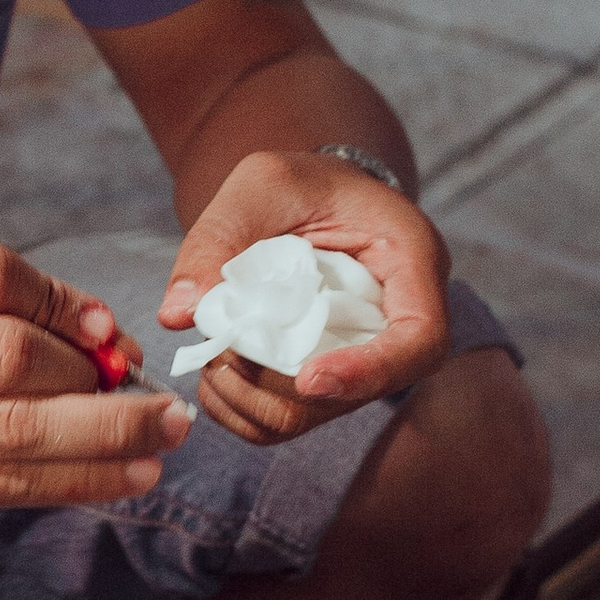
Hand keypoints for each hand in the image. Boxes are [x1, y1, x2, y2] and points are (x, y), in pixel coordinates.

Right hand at [0, 237, 191, 544]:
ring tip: (167, 430)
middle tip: (138, 385)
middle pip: (12, 355)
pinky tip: (134, 472)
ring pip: (26, 430)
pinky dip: (88, 478)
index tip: (103, 327)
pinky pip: (21, 483)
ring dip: (113, 431)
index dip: (60, 298)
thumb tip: (107, 335)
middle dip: (91, 371)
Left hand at [160, 152, 451, 445]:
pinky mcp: (330, 376)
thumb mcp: (258, 185)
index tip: (309, 380)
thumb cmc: (297, 180)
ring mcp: (366, 355)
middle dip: (283, 385)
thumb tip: (179, 313)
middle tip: (223, 351)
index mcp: (410, 259)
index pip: (421, 340)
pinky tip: (217, 375)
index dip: (370, 372)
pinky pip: (292, 419)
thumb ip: (217, 238)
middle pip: (364, 391)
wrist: (307, 196)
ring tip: (214, 356)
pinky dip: (245, 410)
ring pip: (320, 414)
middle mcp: (401, 318)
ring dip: (256, 400)